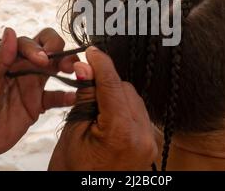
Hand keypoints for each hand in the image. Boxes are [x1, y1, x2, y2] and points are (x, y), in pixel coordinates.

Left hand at [0, 27, 76, 165]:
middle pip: (48, 48)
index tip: (42, 60)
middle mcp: (23, 68)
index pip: (28, 43)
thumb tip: (10, 32)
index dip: (38, 48)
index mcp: (7, 59)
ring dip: (68, 66)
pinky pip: (56, 97)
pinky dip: (67, 96)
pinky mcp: (38, 104)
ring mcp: (32, 85)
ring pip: (56, 67)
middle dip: (59, 50)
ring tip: (75, 73)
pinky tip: (72, 97)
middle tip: (64, 64)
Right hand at [48, 46, 157, 170]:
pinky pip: (137, 113)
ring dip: (115, 94)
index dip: (101, 64)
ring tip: (95, 106)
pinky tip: (107, 114)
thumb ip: (85, 96)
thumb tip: (86, 68)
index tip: (92, 52)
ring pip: (133, 99)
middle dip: (105, 82)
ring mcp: (150, 140)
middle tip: (85, 80)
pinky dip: (123, 107)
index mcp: (122, 133)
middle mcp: (144, 135)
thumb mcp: (74, 131)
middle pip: (126, 90)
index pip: (113, 85)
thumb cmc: (74, 172)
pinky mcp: (149, 143)